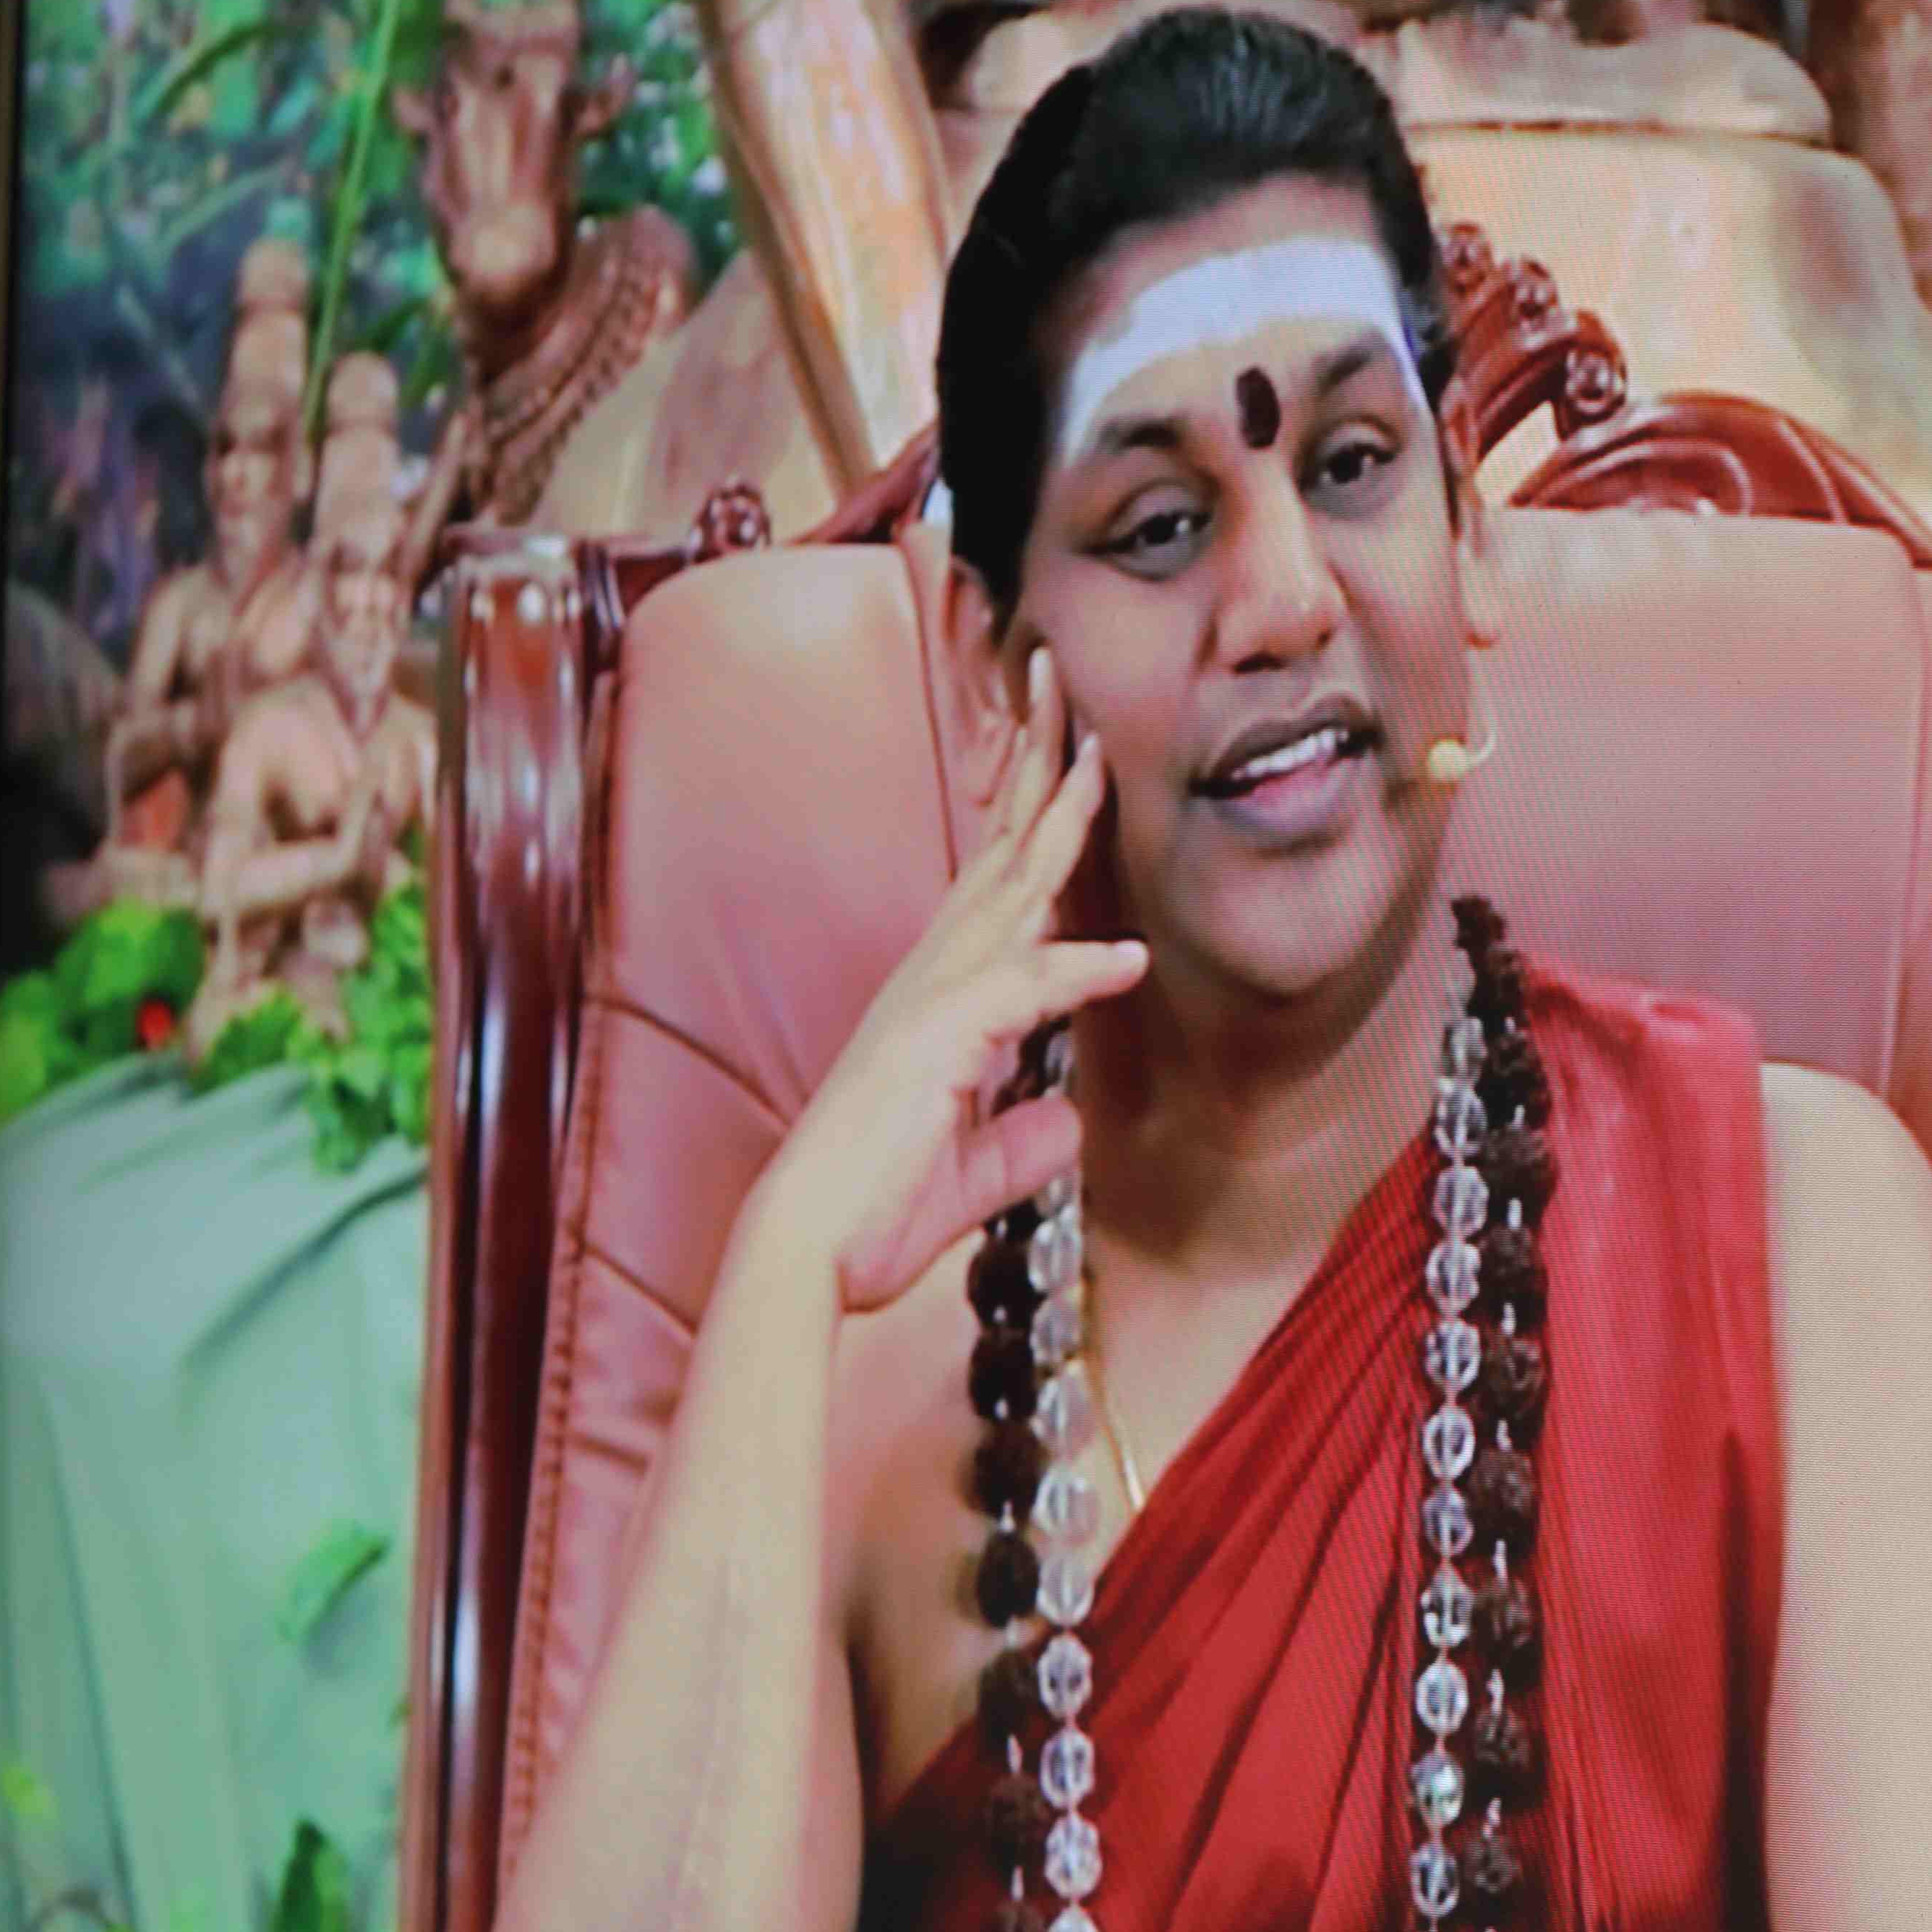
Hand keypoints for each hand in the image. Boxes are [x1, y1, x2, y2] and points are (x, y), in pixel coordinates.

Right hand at [753, 647, 1142, 1315]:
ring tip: (1095, 751)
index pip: (996, 883)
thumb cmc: (874, 1210)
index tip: (1067, 745)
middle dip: (1035, 764)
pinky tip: (1125, 958)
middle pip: (999, 850)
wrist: (806, 1250)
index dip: (1032, 812)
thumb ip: (1025, 1138)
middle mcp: (932, 979)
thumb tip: (1069, 1121)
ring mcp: (933, 1005)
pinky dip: (1073, 970)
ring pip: (1008, 890)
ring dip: (1056, 821)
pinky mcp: (940, 1048)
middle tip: (1062, 681)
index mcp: (939, 996)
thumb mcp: (976, 1171)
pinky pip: (1021, 995)